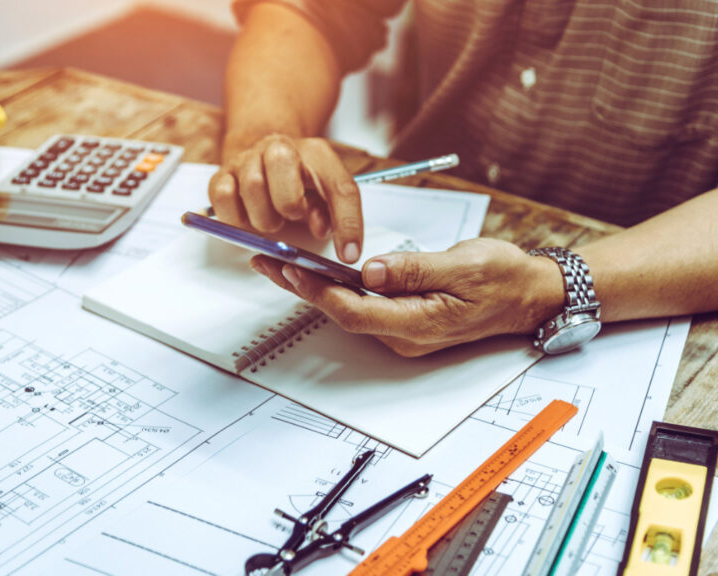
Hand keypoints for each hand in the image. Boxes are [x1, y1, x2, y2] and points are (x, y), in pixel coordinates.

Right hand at [209, 134, 362, 262]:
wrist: (266, 161)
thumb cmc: (300, 184)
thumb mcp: (325, 196)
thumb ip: (332, 214)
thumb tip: (321, 229)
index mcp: (317, 154)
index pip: (340, 187)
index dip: (347, 223)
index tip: (348, 255)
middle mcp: (280, 148)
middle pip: (282, 161)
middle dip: (289, 202)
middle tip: (291, 218)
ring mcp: (247, 159)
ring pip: (252, 184)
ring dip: (264, 216)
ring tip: (272, 221)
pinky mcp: (221, 175)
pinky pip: (222, 196)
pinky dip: (235, 217)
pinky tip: (248, 219)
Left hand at [250, 238, 564, 356]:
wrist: (528, 295)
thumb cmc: (502, 278)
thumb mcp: (462, 266)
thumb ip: (413, 270)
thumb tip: (369, 271)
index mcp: (419, 324)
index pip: (355, 310)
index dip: (318, 291)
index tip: (289, 267)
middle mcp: (406, 335)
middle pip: (343, 313)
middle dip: (303, 287)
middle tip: (267, 261)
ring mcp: (405, 331)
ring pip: (350, 310)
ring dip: (316, 287)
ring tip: (282, 262)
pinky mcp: (406, 321)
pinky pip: (364, 306)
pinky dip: (338, 288)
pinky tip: (320, 271)